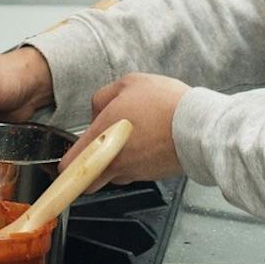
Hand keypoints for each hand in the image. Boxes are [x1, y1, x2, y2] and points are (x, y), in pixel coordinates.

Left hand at [59, 74, 188, 184]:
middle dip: (89, 168)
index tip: (65, 161)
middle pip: (89, 180)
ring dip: (116, 161)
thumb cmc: (165, 105)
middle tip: (98, 149)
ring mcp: (134, 172)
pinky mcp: (152, 176)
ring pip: (114, 174)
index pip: (69, 165)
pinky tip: (149, 141)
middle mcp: (114, 162)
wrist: (199, 127)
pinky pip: (136, 171)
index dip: (65, 164)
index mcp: (101, 139)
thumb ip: (104, 96)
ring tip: (132, 137)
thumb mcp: (129, 83)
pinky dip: (137, 160)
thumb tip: (98, 110)